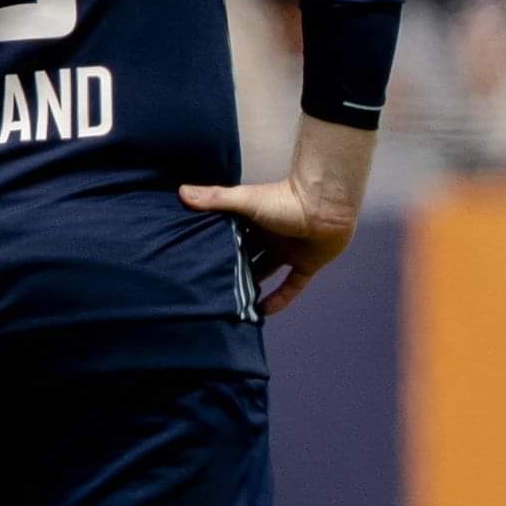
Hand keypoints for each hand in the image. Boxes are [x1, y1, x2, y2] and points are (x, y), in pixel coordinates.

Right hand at [176, 169, 360, 316]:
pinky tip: (262, 313)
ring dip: (253, 285)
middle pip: (247, 255)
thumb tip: (180, 192)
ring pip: (266, 271)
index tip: (197, 260)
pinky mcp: (306, 264)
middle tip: (212, 286)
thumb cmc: (285, 199)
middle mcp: (269, 235)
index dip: (216, 245)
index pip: (231, 234)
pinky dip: (279, 299)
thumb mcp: (245, 200)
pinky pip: (291, 286)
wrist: (326, 205)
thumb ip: (215, 198)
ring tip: (233, 302)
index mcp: (253, 219)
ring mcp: (288, 251)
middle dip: (233, 268)